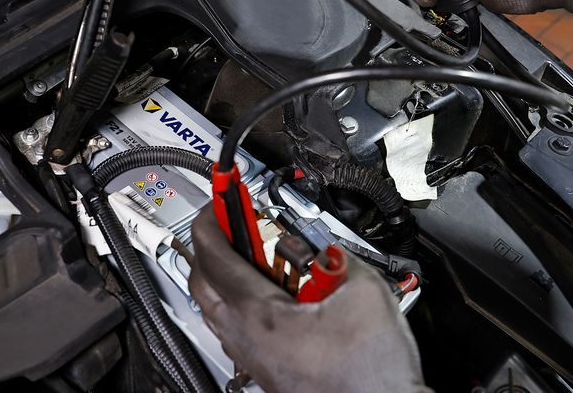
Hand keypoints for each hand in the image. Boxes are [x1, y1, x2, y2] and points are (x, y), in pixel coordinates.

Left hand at [188, 206, 430, 392]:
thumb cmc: (371, 374)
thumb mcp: (365, 290)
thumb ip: (338, 254)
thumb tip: (324, 244)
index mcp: (259, 315)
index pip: (212, 253)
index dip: (214, 217)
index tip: (222, 198)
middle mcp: (245, 339)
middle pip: (201, 280)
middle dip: (214, 243)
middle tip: (237, 222)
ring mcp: (251, 358)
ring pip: (215, 305)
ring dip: (226, 271)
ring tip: (258, 252)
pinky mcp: (265, 370)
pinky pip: (234, 326)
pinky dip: (241, 299)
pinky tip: (275, 291)